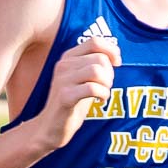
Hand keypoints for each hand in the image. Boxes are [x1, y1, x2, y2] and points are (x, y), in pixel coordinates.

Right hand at [32, 36, 120, 152]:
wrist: (50, 126)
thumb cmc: (71, 101)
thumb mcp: (82, 78)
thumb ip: (94, 64)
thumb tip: (115, 53)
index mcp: (68, 57)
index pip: (94, 42)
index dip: (111, 50)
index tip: (117, 63)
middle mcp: (63, 65)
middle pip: (99, 58)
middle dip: (110, 73)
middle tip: (106, 86)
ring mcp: (63, 80)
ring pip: (96, 71)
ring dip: (106, 83)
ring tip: (103, 92)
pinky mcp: (65, 96)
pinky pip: (92, 88)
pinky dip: (102, 94)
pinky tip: (100, 100)